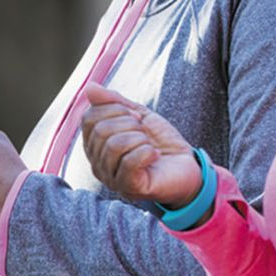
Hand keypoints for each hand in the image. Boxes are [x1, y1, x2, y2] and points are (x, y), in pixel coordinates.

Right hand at [80, 83, 201, 206]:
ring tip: (149, 145)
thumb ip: (114, 102)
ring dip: (140, 139)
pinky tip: (154, 156)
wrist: (186, 164)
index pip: (89, 118)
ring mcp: (111, 178)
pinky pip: (129, 163)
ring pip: (114, 146)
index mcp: (96, 145)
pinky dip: (147, 153)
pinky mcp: (129, 188)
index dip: (115, 109)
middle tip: (145, 132)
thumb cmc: (160, 142)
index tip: (137, 116)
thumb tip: (89, 87)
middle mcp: (98, 163)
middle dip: (129, 124)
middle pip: (101, 131)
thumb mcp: (138, 115)